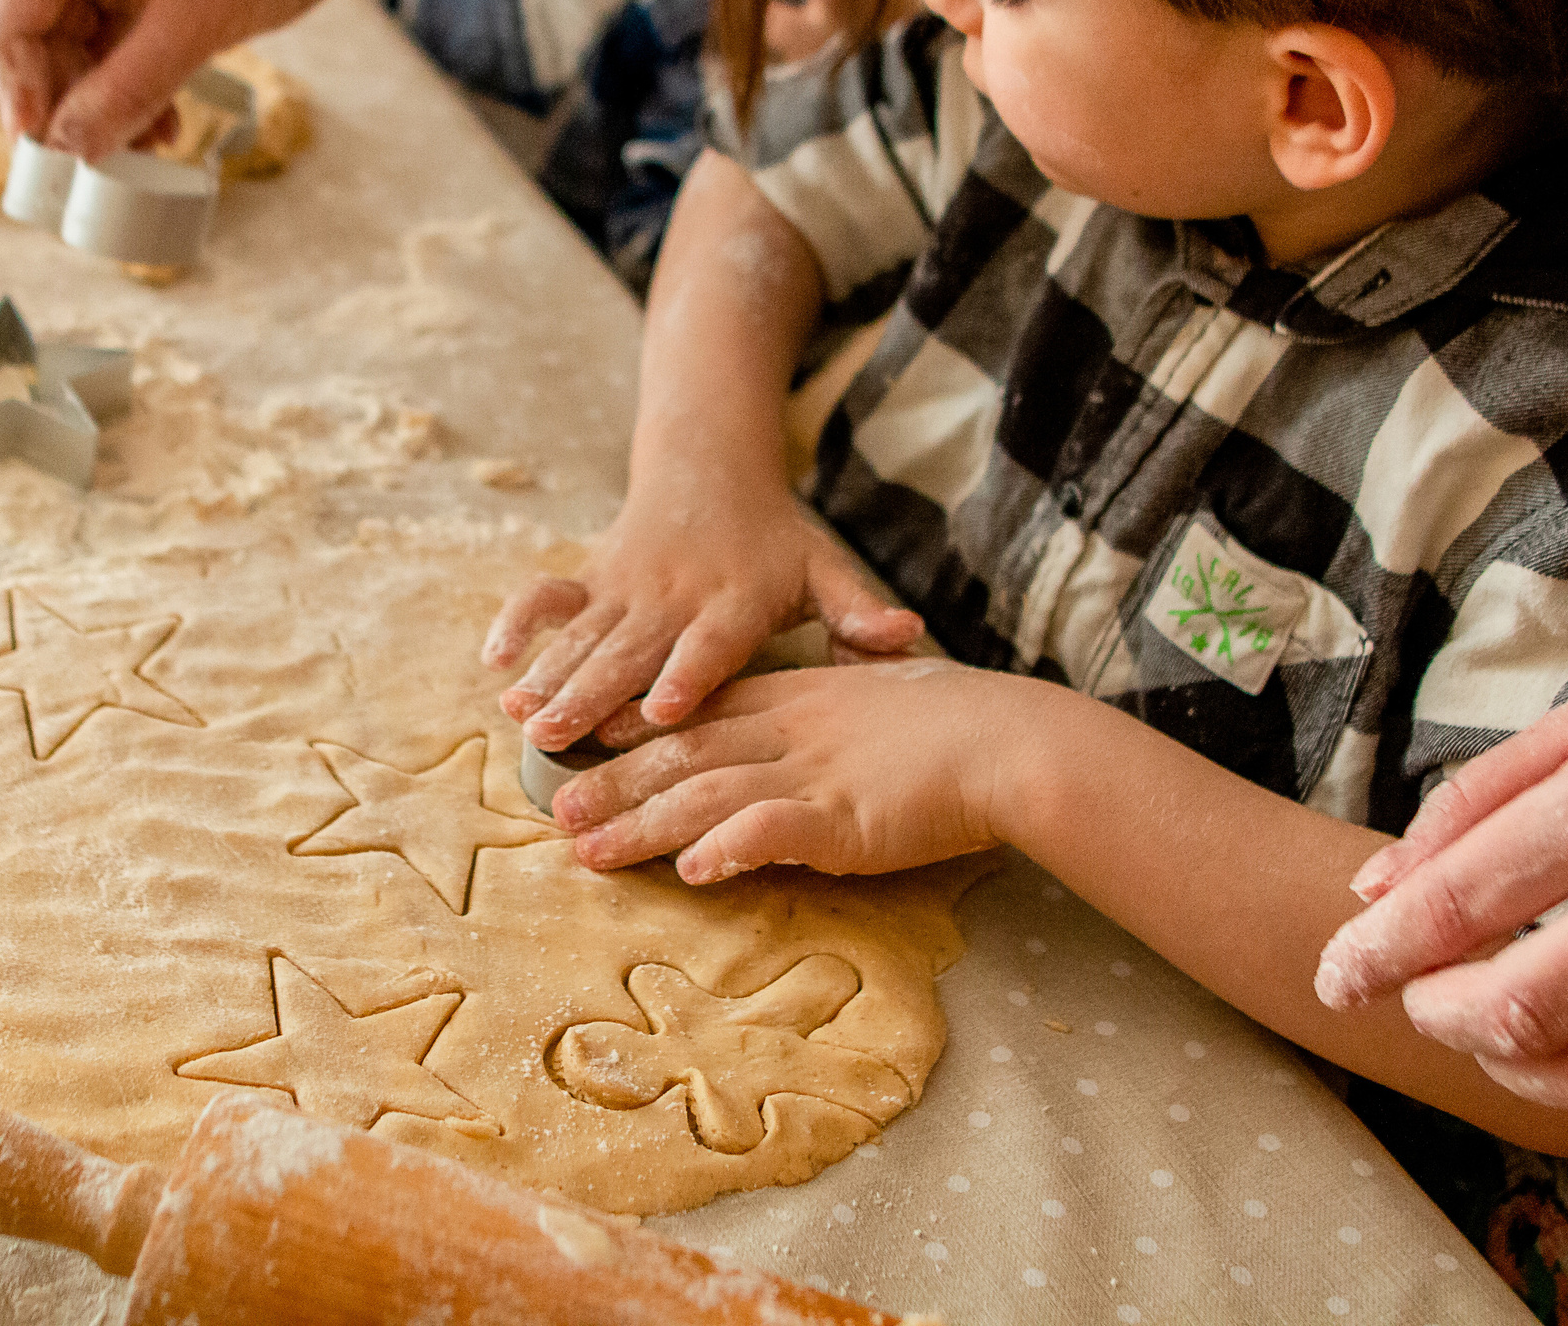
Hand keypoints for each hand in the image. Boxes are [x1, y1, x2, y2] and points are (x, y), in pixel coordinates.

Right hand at [0, 0, 517, 160]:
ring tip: (141, 149)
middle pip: (38, 26)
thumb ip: (124, 93)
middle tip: (93, 161)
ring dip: (104, 93)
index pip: (10, 13)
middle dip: (69, 96)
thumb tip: (70, 150)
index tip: (43, 153)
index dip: (20, 90)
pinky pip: (112, 22)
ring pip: (77, 32)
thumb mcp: (193, 30)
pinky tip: (158, 121)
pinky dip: (130, 70)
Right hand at [484, 475, 922, 750]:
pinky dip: (517, 623)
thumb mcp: (822, 566)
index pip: (707, 646)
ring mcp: (627, 586)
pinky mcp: (593, 575)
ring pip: (583, 635)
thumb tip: (909, 635)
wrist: (712, 465)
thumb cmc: (775, 536)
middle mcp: (674, 596)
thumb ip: (857, 610)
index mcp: (733, 602)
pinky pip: (547, 596)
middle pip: (630, 650)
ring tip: (520, 719)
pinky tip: (492, 663)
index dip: (684, 677)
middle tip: (559, 738)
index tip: (659, 713)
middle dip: (592, 694)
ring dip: (549, 676)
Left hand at [546, 660, 1009, 881]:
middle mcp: (789, 730)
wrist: (1010, 739)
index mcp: (796, 697)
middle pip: (681, 755)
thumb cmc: (954, 724)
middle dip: (614, 784)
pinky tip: (690, 870)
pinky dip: (726, 848)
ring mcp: (811, 773)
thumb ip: (822, 725)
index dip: (637, 728)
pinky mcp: (842, 817)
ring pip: (704, 795)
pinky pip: (770, 830)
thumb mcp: (873, 702)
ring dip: (640, 825)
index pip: (699, 711)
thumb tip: (786, 748)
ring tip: (589, 852)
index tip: (588, 740)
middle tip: (556, 813)